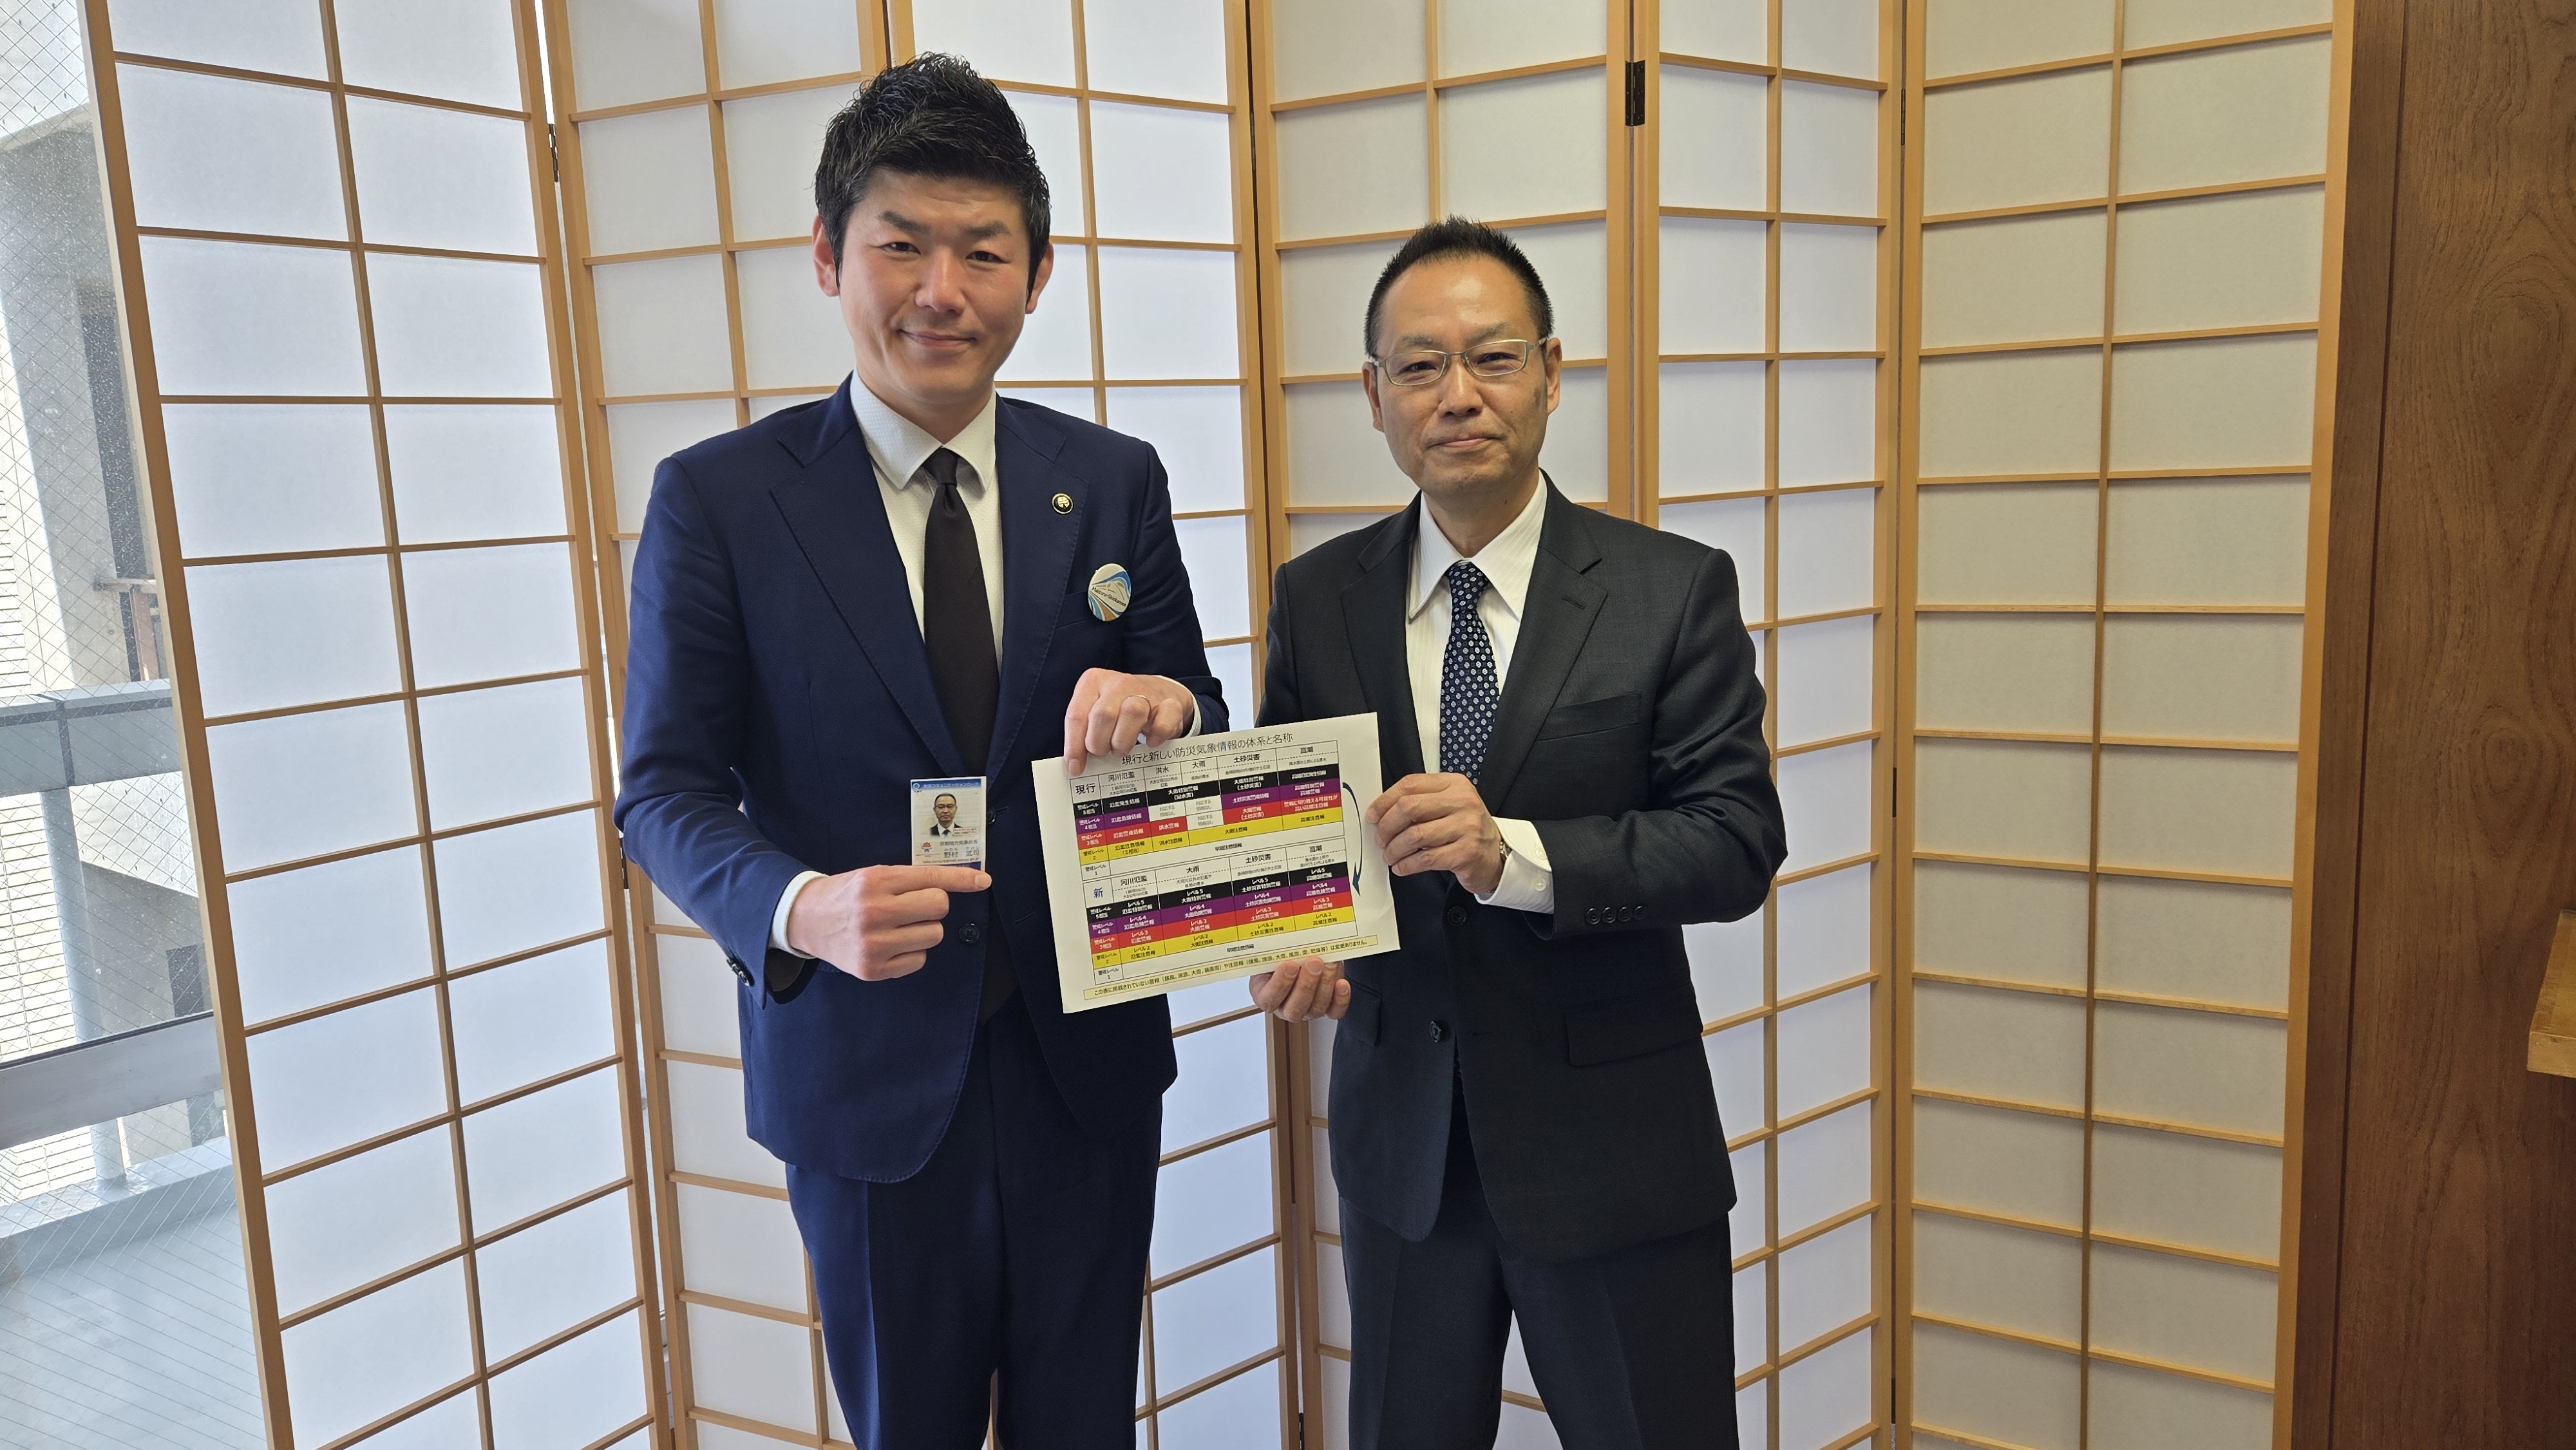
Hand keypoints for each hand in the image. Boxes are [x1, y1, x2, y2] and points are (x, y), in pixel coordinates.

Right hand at [785, 864, 990, 980]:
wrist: (806, 920)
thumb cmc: (848, 895)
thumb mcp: (874, 876)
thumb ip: (912, 878)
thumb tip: (963, 880)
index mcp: (876, 881)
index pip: (932, 878)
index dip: (962, 880)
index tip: (983, 881)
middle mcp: (874, 912)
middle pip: (939, 907)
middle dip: (933, 905)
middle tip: (912, 906)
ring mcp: (873, 944)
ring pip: (933, 935)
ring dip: (923, 930)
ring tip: (898, 926)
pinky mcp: (872, 969)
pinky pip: (919, 961)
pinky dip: (912, 952)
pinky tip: (891, 944)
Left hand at [1062, 668, 1194, 774]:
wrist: (1160, 691)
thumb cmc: (1120, 708)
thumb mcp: (1096, 712)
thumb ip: (1084, 732)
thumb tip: (1075, 764)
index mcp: (1093, 682)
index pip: (1077, 715)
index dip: (1074, 745)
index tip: (1076, 767)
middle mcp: (1118, 683)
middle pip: (1102, 715)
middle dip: (1099, 743)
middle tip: (1104, 752)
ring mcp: (1146, 691)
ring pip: (1131, 713)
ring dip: (1123, 741)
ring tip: (1122, 749)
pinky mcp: (1170, 703)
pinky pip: (1163, 721)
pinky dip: (1156, 736)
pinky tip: (1151, 743)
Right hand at [1249, 956, 1348, 1021]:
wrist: (1301, 956)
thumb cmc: (1284, 955)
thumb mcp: (1273, 950)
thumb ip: (1276, 949)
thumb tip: (1283, 935)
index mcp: (1265, 994)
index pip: (1268, 998)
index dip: (1279, 984)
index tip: (1289, 965)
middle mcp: (1285, 1007)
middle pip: (1294, 1008)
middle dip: (1306, 985)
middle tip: (1314, 962)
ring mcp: (1307, 1010)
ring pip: (1316, 1008)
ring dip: (1325, 984)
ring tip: (1329, 963)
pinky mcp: (1327, 1008)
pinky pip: (1335, 1011)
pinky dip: (1340, 999)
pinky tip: (1341, 984)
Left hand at [1367, 773, 1504, 895]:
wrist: (1496, 855)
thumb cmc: (1466, 829)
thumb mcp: (1450, 805)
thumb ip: (1422, 801)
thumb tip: (1381, 812)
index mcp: (1454, 784)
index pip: (1410, 784)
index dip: (1385, 800)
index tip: (1373, 815)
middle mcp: (1463, 802)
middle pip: (1409, 807)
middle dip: (1387, 826)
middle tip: (1380, 839)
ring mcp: (1467, 827)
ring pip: (1415, 835)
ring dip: (1395, 849)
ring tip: (1390, 855)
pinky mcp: (1466, 853)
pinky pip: (1425, 859)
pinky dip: (1407, 865)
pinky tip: (1401, 867)